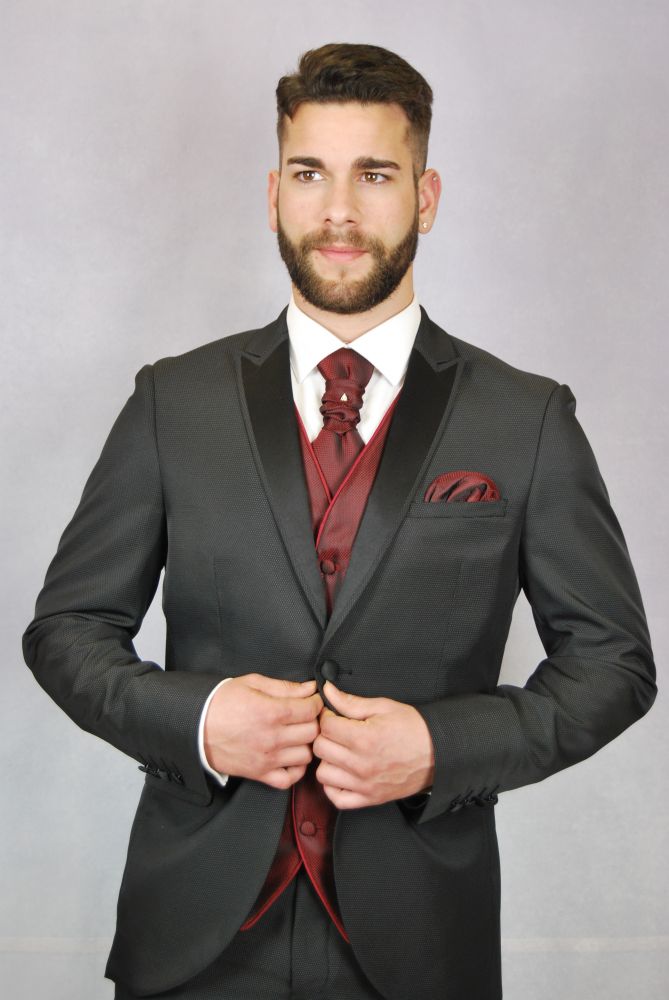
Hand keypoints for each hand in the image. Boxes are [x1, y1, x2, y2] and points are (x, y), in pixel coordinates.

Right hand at [203, 674, 322, 788]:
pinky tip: (290, 756)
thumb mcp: (252, 683)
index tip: (312, 699)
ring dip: (305, 744)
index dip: (316, 702)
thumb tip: (310, 688)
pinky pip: (289, 779)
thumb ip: (285, 687)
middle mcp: (272, 738)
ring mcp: (267, 759)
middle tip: (306, 715)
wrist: (194, 726)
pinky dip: (295, 769)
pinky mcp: (259, 774)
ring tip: (297, 735)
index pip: (311, 710)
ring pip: (306, 755)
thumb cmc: (221, 702)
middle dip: (313, 721)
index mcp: (271, 712)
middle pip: (312, 732)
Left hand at [313, 681, 434, 808]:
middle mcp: (362, 764)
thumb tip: (327, 691)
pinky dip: (333, 786)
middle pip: (321, 748)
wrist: (438, 753)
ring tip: (340, 752)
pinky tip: (341, 773)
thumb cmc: (413, 728)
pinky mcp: (369, 799)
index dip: (327, 716)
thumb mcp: (383, 707)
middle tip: (337, 731)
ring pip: (323, 773)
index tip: (335, 715)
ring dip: (328, 760)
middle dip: (326, 735)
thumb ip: (351, 702)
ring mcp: (365, 784)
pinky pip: (336, 798)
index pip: (326, 726)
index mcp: (365, 738)